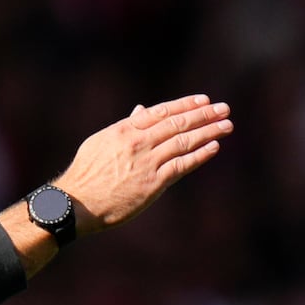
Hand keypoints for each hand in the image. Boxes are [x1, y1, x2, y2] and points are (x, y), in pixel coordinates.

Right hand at [54, 94, 232, 235]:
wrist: (77, 203)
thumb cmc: (86, 173)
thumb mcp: (101, 142)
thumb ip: (125, 126)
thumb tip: (140, 110)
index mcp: (125, 129)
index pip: (162, 112)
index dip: (185, 105)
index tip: (204, 100)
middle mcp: (138, 142)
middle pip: (178, 124)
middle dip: (204, 115)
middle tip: (224, 109)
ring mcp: (147, 162)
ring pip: (184, 142)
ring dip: (209, 132)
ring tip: (227, 125)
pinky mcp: (153, 183)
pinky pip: (182, 165)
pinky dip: (200, 155)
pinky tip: (214, 147)